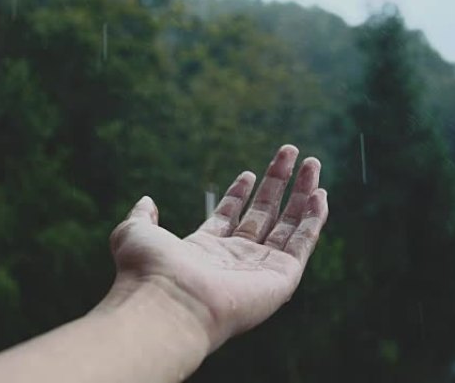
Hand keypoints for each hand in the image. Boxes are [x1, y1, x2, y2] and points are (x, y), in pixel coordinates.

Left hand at [107, 145, 327, 349]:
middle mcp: (235, 259)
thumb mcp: (134, 233)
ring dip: (302, 194)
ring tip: (312, 162)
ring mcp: (260, 269)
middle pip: (264, 215)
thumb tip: (146, 200)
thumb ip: (141, 216)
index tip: (249, 172)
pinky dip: (314, 220)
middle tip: (291, 152)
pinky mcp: (281, 278)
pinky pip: (302, 244)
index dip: (240, 193)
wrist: (168, 302)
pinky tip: (320, 194)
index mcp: (205, 250)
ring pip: (289, 225)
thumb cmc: (149, 271)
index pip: (229, 217)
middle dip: (278, 183)